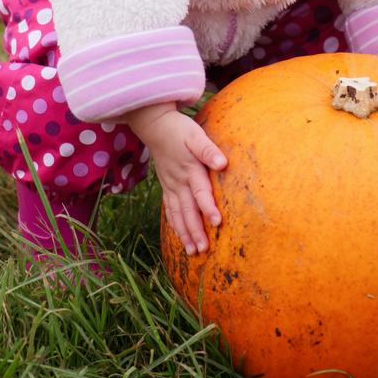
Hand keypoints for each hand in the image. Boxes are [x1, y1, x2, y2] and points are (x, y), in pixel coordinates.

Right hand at [123, 101, 227, 254]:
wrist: (154, 125)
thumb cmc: (179, 129)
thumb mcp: (195, 134)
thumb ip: (208, 149)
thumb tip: (222, 163)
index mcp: (189, 169)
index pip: (200, 192)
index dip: (208, 208)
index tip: (217, 223)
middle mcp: (179, 181)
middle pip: (188, 210)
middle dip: (195, 231)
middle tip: (203, 250)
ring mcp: (171, 185)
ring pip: (177, 214)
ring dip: (184, 233)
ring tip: (192, 252)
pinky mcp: (166, 186)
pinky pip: (169, 209)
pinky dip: (174, 224)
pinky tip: (180, 237)